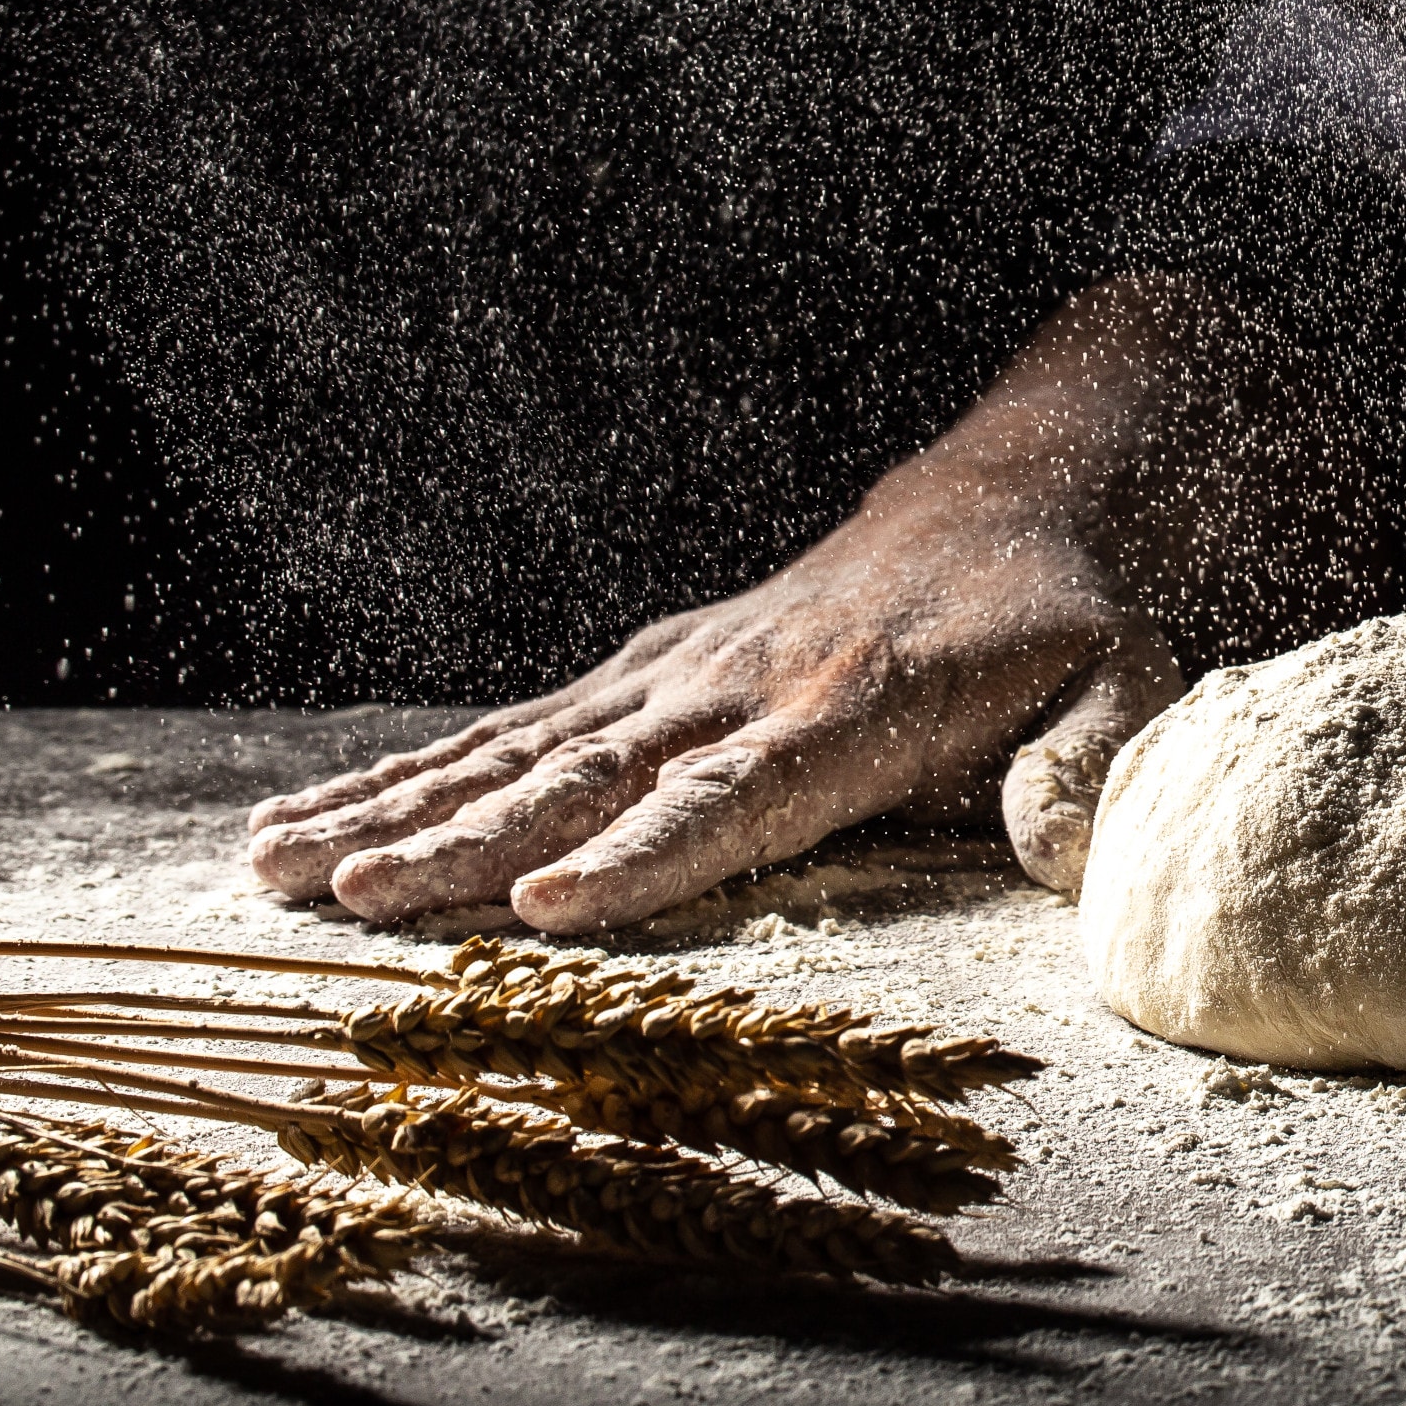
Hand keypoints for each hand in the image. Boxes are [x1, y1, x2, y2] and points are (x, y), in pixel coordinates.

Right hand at [245, 507, 1180, 931]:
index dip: (646, 853)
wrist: (1010, 499)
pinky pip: (518, 727)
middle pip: (592, 778)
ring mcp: (683, 672)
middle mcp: (744, 685)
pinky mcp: (650, 667)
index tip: (549, 906)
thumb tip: (1069, 855)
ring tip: (278, 868)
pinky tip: (316, 822)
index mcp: (853, 708)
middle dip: (467, 844)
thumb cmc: (1070, 619)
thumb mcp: (1126, 681)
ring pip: (523, 749)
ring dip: (401, 810)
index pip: (736, 793)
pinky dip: (413, 772)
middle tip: (351, 901)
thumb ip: (1094, 765)